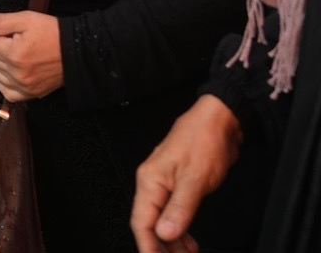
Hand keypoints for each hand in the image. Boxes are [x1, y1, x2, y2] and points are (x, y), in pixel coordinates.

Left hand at [0, 11, 63, 100]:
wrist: (76, 52)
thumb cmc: (53, 34)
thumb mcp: (27, 19)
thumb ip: (0, 22)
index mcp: (14, 54)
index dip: (4, 37)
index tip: (17, 35)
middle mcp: (17, 73)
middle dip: (4, 50)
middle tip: (22, 45)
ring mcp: (24, 86)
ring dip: (5, 66)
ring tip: (22, 58)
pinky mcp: (32, 94)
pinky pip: (8, 93)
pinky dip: (8, 84)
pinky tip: (16, 74)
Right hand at [131, 96, 241, 252]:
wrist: (220, 121)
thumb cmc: (204, 142)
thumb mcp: (195, 179)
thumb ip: (179, 208)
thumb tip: (165, 234)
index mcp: (150, 181)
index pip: (142, 222)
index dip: (148, 246)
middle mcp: (152, 184)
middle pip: (150, 224)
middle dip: (162, 247)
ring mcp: (165, 185)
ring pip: (162, 221)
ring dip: (173, 241)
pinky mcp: (178, 185)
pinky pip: (173, 213)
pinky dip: (180, 230)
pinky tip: (189, 241)